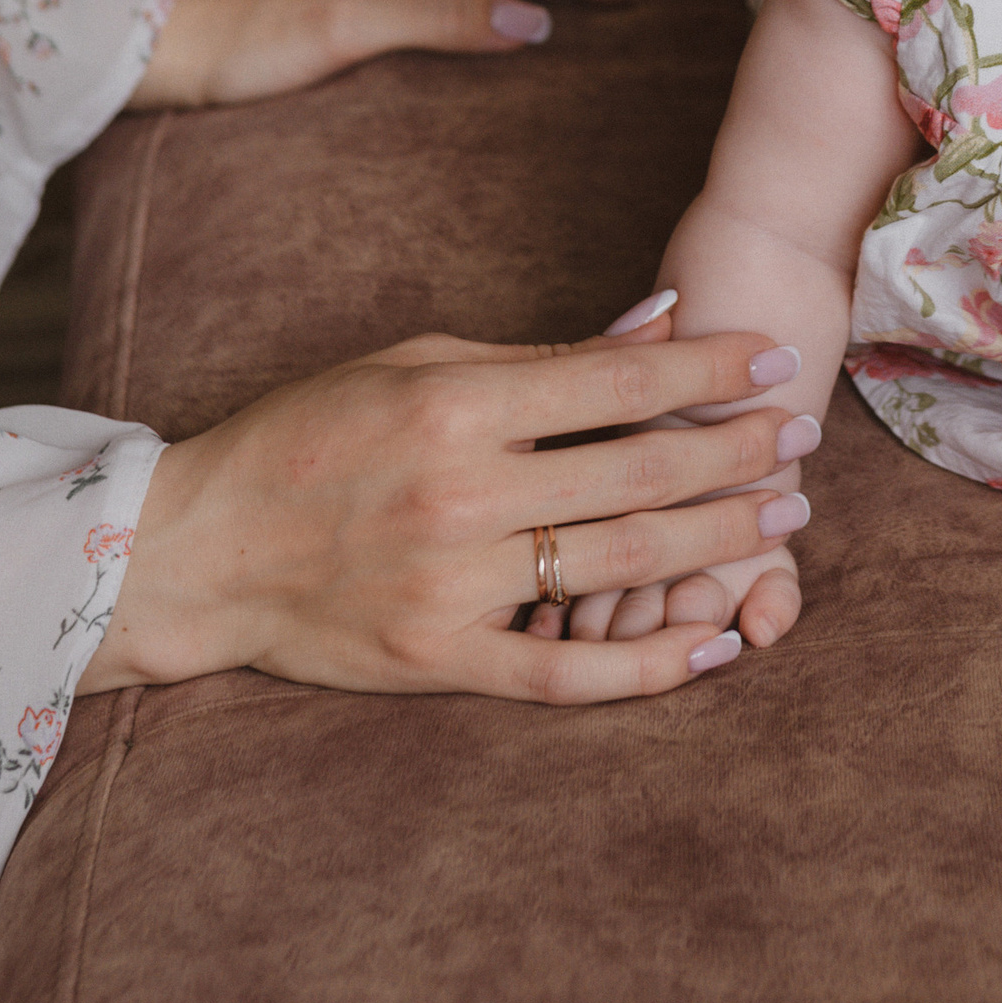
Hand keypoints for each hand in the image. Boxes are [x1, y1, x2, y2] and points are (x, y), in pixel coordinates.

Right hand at [81, 319, 817, 705]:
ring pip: (620, 565)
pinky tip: (715, 646)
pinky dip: (647, 668)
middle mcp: (463, 495)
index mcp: (456, 405)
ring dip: (718, 538)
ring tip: (785, 516)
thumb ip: (536, 356)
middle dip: (738, 452)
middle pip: (639, 471)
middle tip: (803, 437)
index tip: (776, 357)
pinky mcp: (441, 662)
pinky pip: (565, 676)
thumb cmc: (307, 437)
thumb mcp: (412, 364)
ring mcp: (454, 586)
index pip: (617, 380)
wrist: (197, 549)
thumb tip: (656, 325)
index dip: (710, 367)